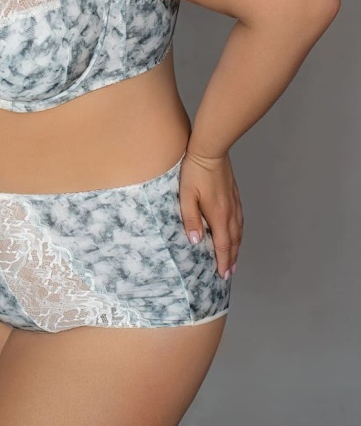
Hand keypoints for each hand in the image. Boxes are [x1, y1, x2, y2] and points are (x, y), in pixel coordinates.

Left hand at [178, 149, 243, 279]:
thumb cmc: (194, 172)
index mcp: (218, 215)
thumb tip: (196, 241)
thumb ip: (191, 219)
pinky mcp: (234, 195)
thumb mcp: (186, 196)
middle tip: (229, 273)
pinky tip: (236, 233)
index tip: (223, 274)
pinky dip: (239, 232)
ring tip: (233, 259)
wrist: (209, 150)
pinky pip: (240, 220)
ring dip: (236, 247)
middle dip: (231, 258)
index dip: (223, 260)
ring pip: (239, 231)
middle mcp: (230, 212)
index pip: (222, 244)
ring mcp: (234, 203)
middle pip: (233, 241)